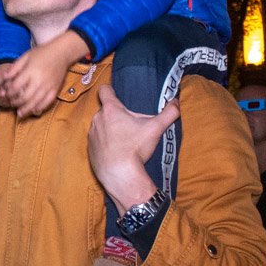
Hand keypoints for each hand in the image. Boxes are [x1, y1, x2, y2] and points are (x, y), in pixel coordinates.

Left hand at [0, 33, 86, 116]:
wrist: (61, 52)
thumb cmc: (42, 53)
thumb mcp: (26, 56)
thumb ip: (15, 67)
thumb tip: (5, 77)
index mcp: (30, 71)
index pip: (16, 86)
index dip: (8, 92)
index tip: (5, 94)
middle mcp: (39, 80)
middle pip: (25, 97)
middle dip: (16, 102)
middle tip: (11, 103)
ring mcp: (48, 86)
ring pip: (35, 102)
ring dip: (26, 109)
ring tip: (20, 114)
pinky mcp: (55, 90)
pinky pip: (47, 102)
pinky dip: (40, 108)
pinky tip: (34, 110)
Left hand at [88, 85, 179, 215]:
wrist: (120, 174)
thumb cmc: (135, 148)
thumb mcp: (155, 128)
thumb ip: (168, 113)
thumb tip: (176, 102)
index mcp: (111, 110)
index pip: (104, 90)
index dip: (110, 90)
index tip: (116, 95)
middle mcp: (97, 119)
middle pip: (106, 110)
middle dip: (116, 115)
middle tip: (130, 126)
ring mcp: (92, 134)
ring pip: (101, 125)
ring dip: (109, 129)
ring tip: (123, 140)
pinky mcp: (90, 148)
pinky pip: (97, 141)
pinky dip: (105, 143)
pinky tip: (116, 151)